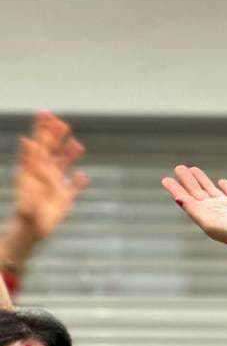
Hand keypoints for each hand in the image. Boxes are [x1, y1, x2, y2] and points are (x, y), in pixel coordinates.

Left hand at [14, 111, 89, 240]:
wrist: (30, 230)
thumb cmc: (25, 211)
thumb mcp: (27, 184)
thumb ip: (29, 164)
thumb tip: (28, 141)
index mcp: (32, 168)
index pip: (39, 145)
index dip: (42, 130)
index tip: (45, 115)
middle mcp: (43, 174)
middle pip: (51, 151)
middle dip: (56, 138)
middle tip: (61, 122)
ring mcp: (54, 185)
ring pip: (63, 165)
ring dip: (70, 155)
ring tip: (76, 144)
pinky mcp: (64, 198)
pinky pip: (74, 187)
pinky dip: (79, 182)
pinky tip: (83, 176)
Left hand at [160, 166, 226, 255]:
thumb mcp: (211, 224)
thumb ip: (194, 211)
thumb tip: (179, 199)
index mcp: (204, 215)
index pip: (186, 199)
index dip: (175, 189)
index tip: (166, 179)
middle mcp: (214, 211)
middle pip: (196, 192)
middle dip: (187, 181)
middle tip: (179, 168)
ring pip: (211, 190)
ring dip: (201, 180)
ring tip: (193, 169)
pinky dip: (225, 186)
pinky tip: (221, 182)